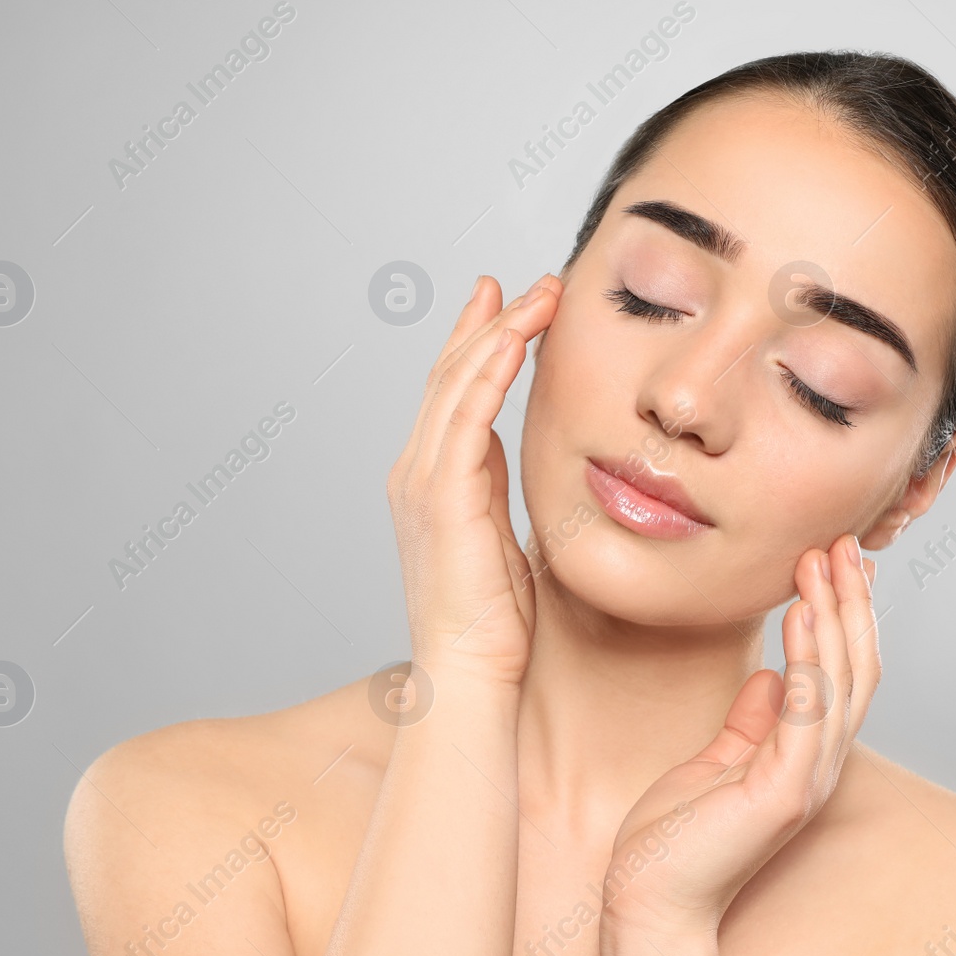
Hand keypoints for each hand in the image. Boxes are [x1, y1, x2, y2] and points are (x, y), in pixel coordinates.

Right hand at [387, 273, 562, 686]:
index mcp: (432, 479)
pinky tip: (516, 339)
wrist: (468, 673)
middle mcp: (417, 470)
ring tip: (539, 294)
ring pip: (458, 383)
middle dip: (491, 322)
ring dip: (500, 332)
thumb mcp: (500, 536)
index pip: (455, 392)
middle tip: (531, 282)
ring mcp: (422, 480)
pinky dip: (489, 372)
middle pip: (451, 375)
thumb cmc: (492, 622)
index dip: (481, 342)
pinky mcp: (440, 496)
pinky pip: (465, 416)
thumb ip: (496, 489)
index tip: (511, 304)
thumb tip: (510, 450)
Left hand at [601, 534, 879, 935]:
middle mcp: (820, 766)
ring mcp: (807, 780)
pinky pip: (809, 711)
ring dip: (836, 613)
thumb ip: (751, 720)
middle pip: (858, 669)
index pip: (845, 673)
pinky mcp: (784, 791)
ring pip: (843, 681)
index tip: (838, 560)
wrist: (650, 899)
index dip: (848, 615)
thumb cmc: (674, 838)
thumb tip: (769, 676)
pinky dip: (811, 657)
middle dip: (853, 601)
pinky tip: (802, 611)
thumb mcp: (717, 760)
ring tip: (824, 558)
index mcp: (807, 757)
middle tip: (845, 541)